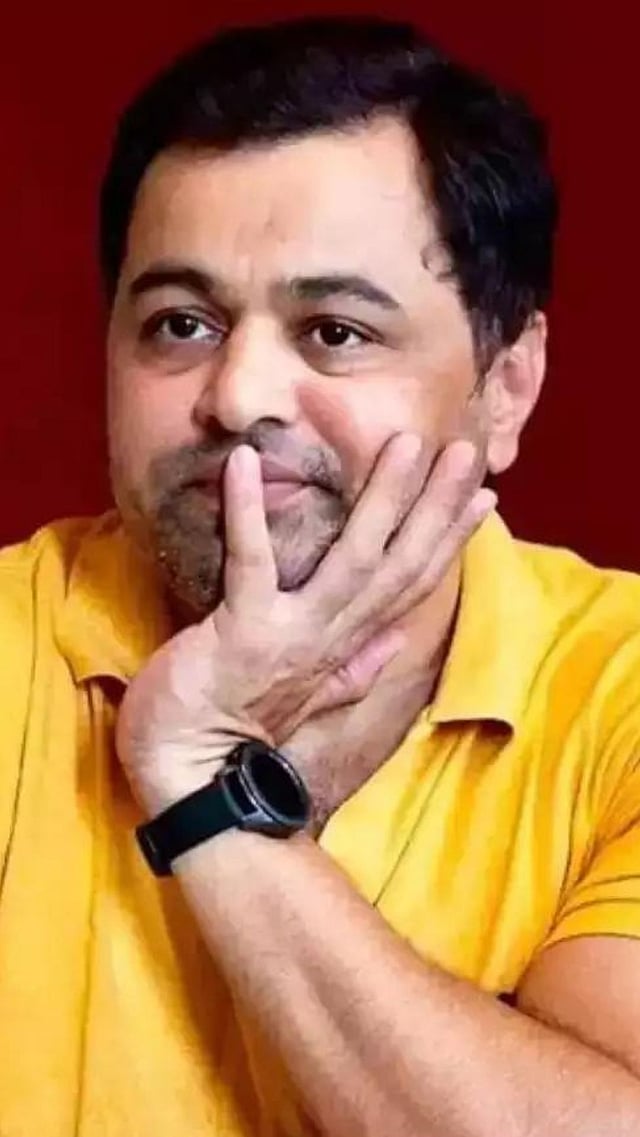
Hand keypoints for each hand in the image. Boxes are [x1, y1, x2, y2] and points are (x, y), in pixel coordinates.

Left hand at [116, 434, 494, 816]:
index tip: (483, 495)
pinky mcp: (244, 631)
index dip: (450, 539)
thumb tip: (394, 643)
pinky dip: (248, 512)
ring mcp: (293, 634)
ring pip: (353, 559)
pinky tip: (245, 463)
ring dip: (381, 500)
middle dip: (435, 507)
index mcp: (346, 645)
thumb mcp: (308, 698)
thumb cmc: (235, 728)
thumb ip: (355, 670)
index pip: (411, 584)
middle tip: (464, 449)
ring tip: (404, 446)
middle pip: (398, 564)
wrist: (191, 779)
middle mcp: (332, 636)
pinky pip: (251, 563)